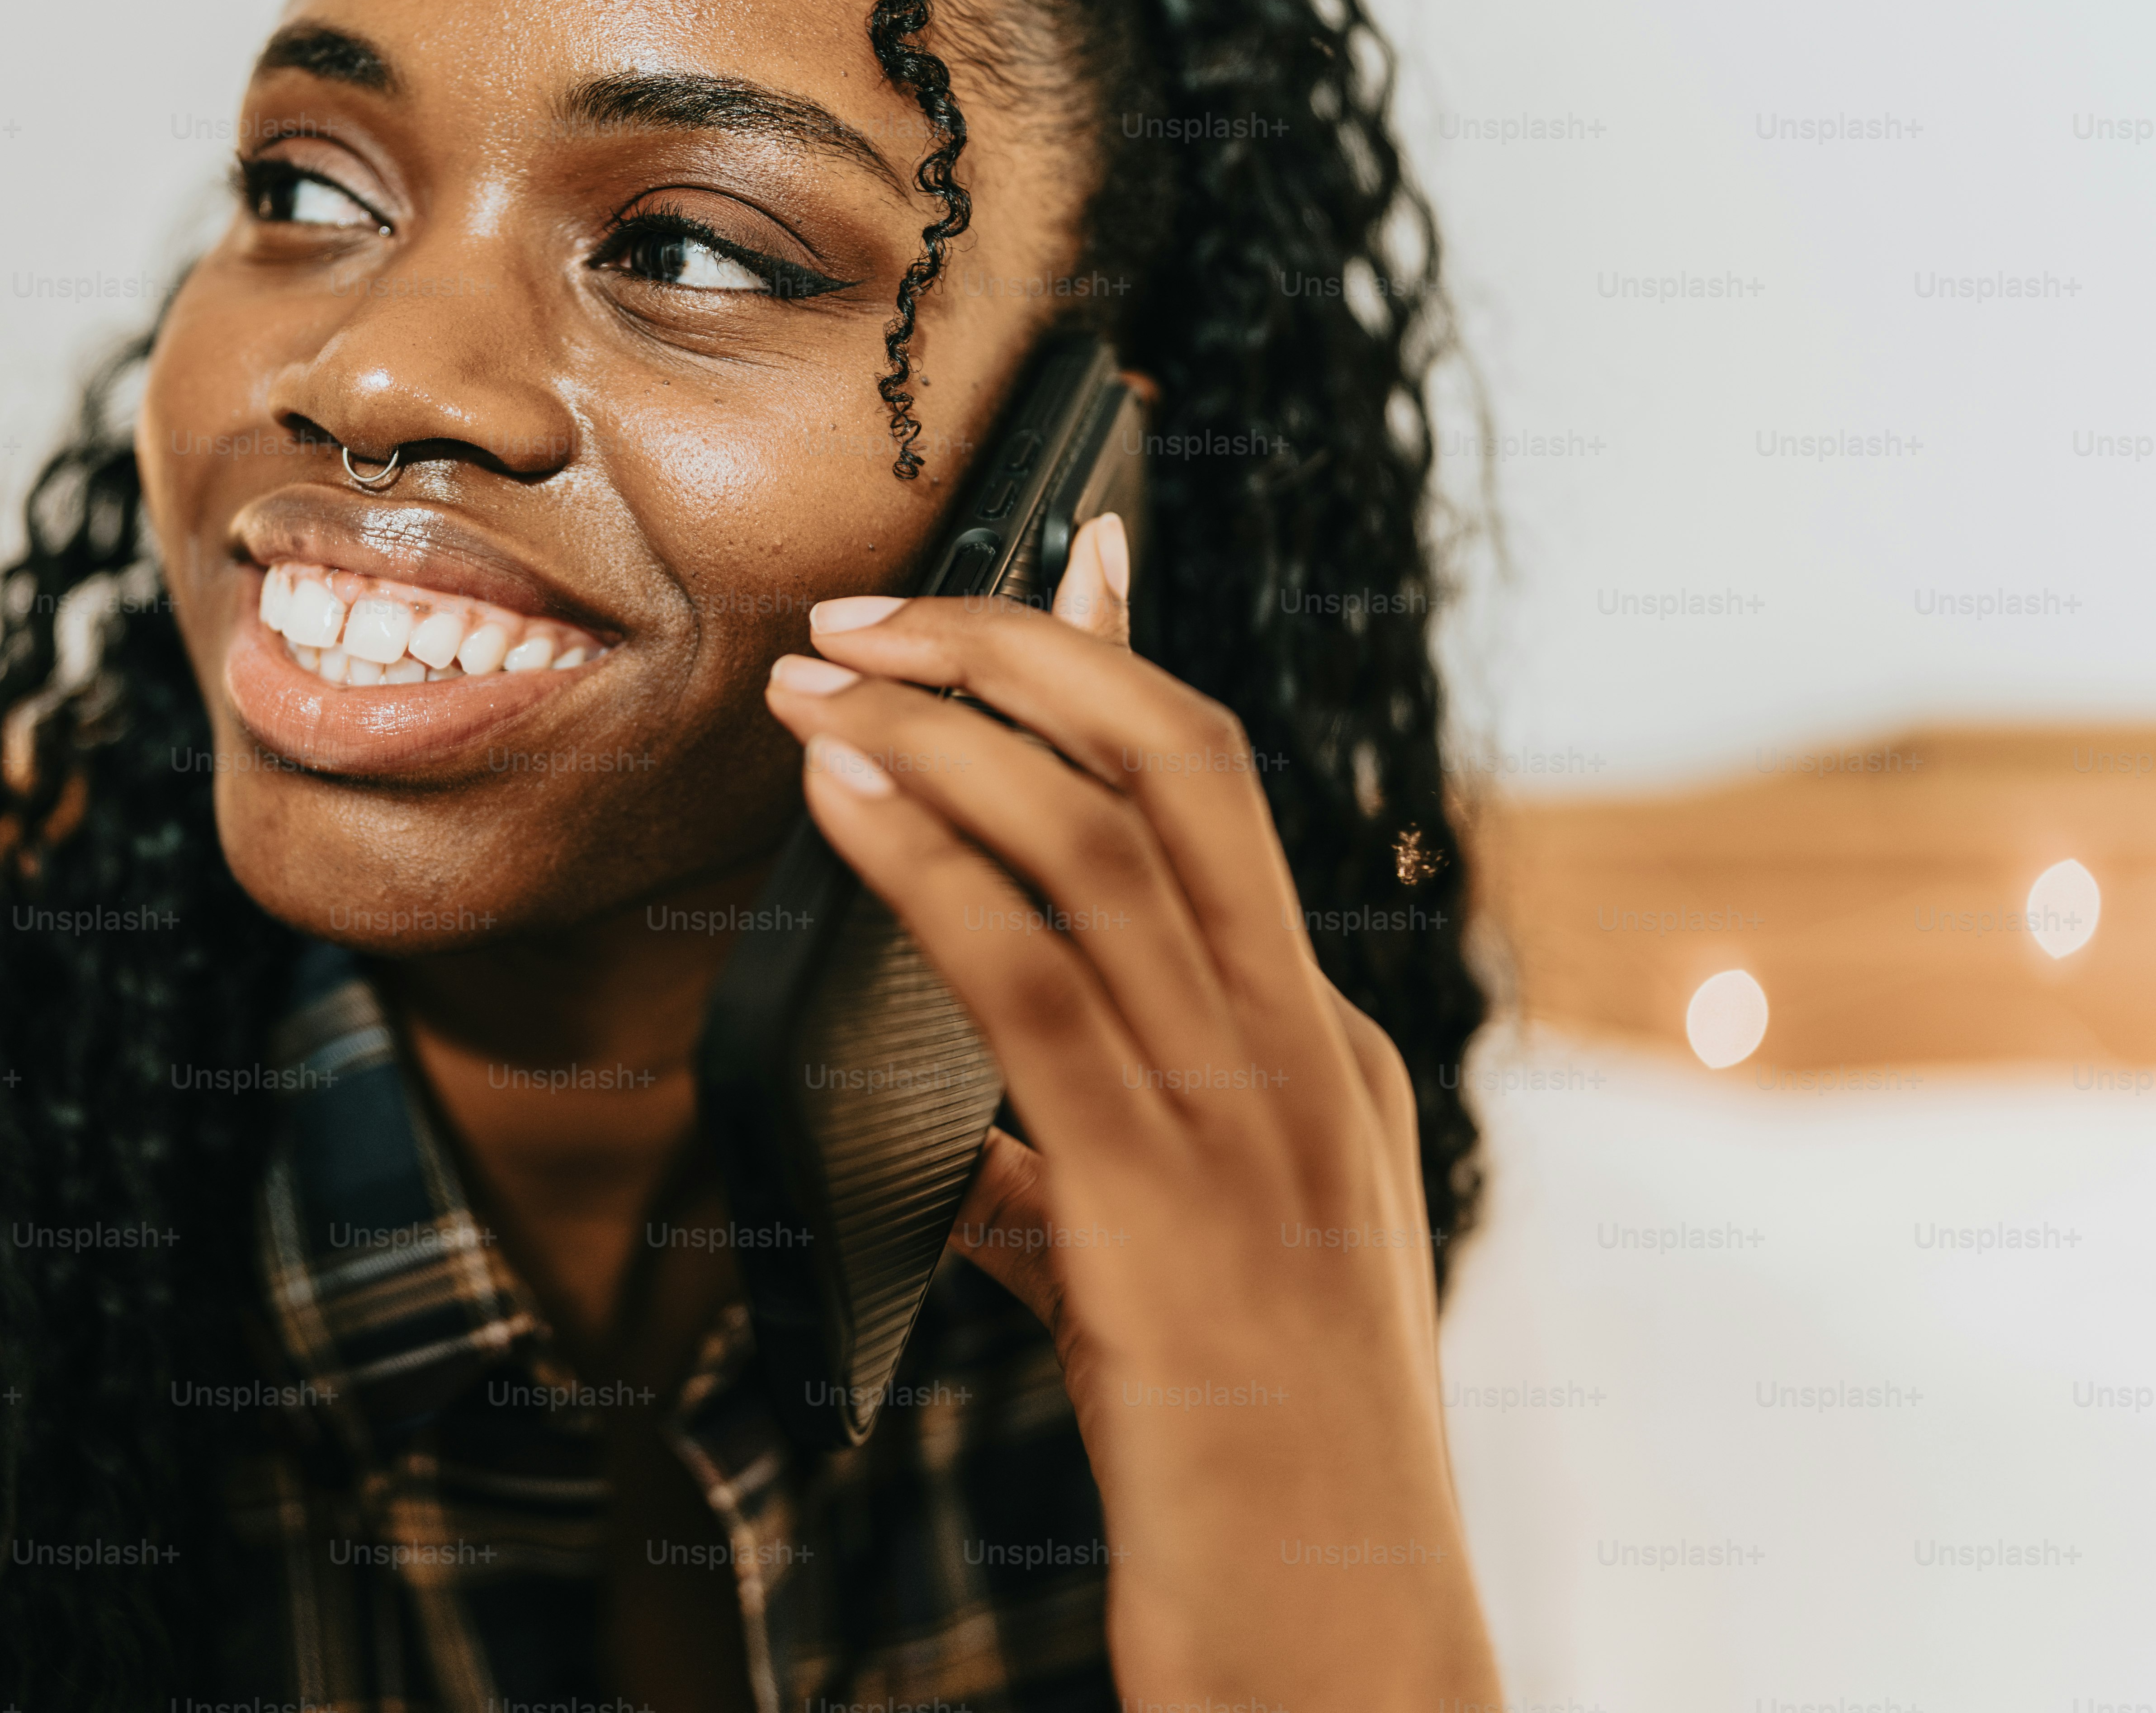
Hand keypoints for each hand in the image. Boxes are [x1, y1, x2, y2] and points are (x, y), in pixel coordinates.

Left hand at [762, 514, 1499, 1708]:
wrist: (1338, 1656)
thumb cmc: (1248, 1478)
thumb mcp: (1170, 1293)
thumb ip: (1084, 1199)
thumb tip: (979, 1159)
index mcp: (1315, 1059)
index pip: (1214, 803)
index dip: (1117, 663)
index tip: (1058, 555)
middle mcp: (1302, 1055)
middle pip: (1180, 766)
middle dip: (1026, 648)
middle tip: (876, 609)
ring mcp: (1252, 1122)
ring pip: (1104, 842)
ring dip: (943, 731)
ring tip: (819, 681)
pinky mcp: (1166, 1206)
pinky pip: (1036, 979)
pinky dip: (930, 864)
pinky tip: (846, 801)